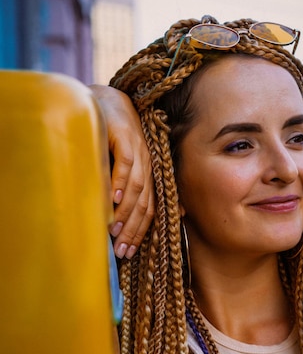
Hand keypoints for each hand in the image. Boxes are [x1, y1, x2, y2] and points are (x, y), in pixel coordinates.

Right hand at [90, 84, 153, 258]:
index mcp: (147, 173)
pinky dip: (120, 182)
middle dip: (134, 231)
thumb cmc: (107, 135)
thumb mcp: (116, 165)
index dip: (140, 233)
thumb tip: (118, 217)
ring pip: (137, 187)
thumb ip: (121, 189)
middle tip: (122, 252)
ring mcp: (137, 149)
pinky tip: (113, 200)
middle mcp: (147, 163)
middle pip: (145, 203)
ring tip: (115, 232)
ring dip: (126, 212)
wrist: (102, 99)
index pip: (148, 209)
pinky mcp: (125, 134)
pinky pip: (126, 162)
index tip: (129, 254)